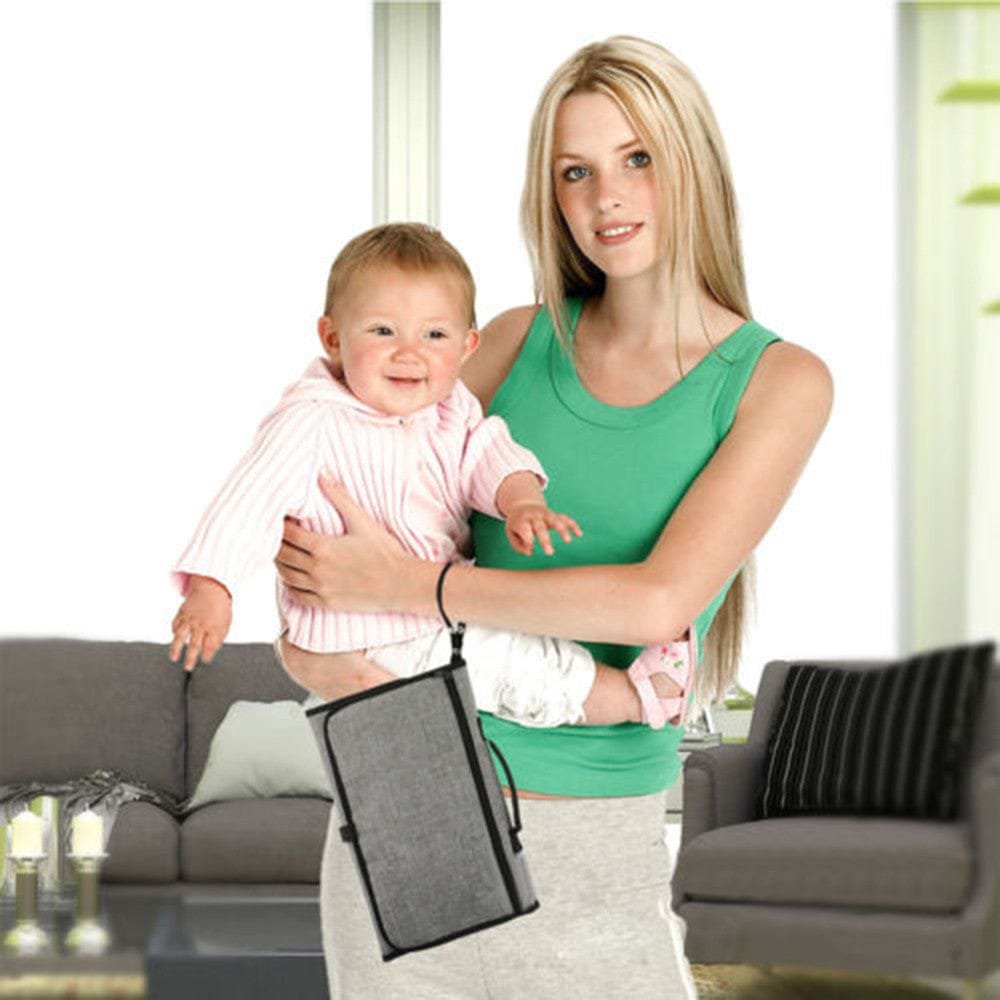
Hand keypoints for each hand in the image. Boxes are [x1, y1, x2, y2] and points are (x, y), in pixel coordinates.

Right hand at [170, 577, 231, 670]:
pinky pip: (176, 624)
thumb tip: (210, 652)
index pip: (210, 646)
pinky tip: (173, 638)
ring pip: (181, 636)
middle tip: (188, 667)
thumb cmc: (220, 608)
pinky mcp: (182, 613)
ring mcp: (190, 619)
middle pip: (194, 644)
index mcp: (214, 627)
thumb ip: (218, 638)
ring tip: (174, 658)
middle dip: (191, 658)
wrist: (211, 588)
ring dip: (176, 648)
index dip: (207, 655)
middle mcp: (201, 624)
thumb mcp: (225, 623)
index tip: (205, 661)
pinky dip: (174, 632)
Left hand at [275, 473, 413, 611]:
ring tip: (281, 552)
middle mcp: (317, 569)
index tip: (280, 517)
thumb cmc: (385, 552)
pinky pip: (297, 595)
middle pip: (282, 555)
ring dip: (280, 563)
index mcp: (323, 547)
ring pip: (286, 575)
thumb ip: (339, 496)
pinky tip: (291, 577)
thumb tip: (322, 473)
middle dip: (276, 542)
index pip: (288, 534)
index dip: (280, 524)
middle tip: (276, 533)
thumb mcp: (362, 521)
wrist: (401, 584)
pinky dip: (288, 585)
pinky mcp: (326, 602)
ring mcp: (320, 588)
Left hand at [504, 503, 581, 556]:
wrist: (522, 505)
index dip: (528, 540)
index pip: (525, 530)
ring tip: (568, 541)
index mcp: (521, 520)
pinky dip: (572, 525)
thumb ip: (518, 545)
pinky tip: (579, 535)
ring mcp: (546, 514)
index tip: (530, 550)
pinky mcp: (554, 515)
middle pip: (540, 527)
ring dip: (562, 529)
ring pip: (555, 520)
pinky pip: (565, 518)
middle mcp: (534, 516)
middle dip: (545, 540)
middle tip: (550, 554)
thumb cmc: (517, 524)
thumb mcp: (511, 533)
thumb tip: (530, 552)